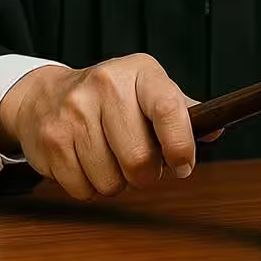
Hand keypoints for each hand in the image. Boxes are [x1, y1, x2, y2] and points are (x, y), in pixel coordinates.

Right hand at [0, 53, 199, 199]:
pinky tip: (86, 163)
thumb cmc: (110, 98)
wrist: (45, 96)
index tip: (183, 165)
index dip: (180, 145)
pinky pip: (83, 189)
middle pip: (139, 158)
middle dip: (146, 174)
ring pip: (111, 180)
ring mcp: (74, 111)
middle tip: (142, 165)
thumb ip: (181, 111)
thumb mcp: (148, 90)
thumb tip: (215, 129)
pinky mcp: (52, 140)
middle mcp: (105, 85)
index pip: (167, 108)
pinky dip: (90, 187)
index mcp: (140, 72)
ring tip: (110, 159)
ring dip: (116, 182)